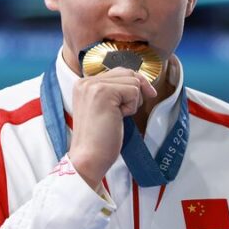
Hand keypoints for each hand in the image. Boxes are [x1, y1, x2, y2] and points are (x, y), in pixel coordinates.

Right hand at [67, 67, 156, 189]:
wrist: (89, 158)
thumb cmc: (99, 139)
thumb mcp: (105, 108)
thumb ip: (114, 92)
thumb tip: (141, 81)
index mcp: (83, 84)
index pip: (118, 71)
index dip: (134, 84)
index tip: (145, 94)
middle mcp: (86, 81)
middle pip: (128, 73)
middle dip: (136, 92)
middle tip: (128, 112)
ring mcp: (93, 85)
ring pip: (132, 81)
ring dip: (132, 101)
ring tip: (117, 117)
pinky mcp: (104, 92)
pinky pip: (133, 91)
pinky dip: (132, 107)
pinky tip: (118, 118)